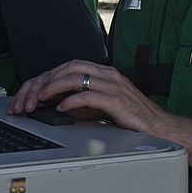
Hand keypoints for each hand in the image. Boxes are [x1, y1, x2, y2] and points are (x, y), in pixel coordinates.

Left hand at [7, 59, 164, 134]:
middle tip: (32, 95)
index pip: (70, 66)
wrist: (159, 126)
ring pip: (75, 77)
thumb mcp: (102, 105)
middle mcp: (107, 74)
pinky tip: (61, 108)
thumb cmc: (132, 117)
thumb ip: (82, 101)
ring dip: (53, 88)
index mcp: (104, 72)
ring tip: (41, 99)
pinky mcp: (116, 100)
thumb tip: (57, 104)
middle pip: (69, 67)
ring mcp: (112, 85)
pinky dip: (71, 100)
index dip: (49, 76)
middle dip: (47, 80)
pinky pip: (88, 95)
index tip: (34, 90)